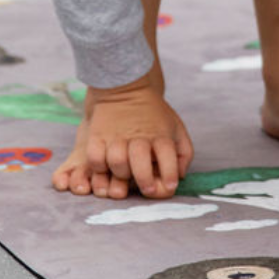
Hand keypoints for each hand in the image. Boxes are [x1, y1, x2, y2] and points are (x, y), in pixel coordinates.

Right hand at [84, 75, 193, 197]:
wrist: (126, 88)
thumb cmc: (154, 115)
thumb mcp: (176, 128)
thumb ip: (183, 152)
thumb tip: (179, 176)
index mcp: (160, 133)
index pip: (167, 154)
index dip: (170, 172)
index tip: (170, 185)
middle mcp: (138, 135)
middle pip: (140, 159)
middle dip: (145, 179)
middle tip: (148, 190)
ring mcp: (116, 135)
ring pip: (116, 161)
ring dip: (121, 173)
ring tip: (126, 175)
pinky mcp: (97, 135)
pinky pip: (95, 157)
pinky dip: (100, 167)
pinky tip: (106, 167)